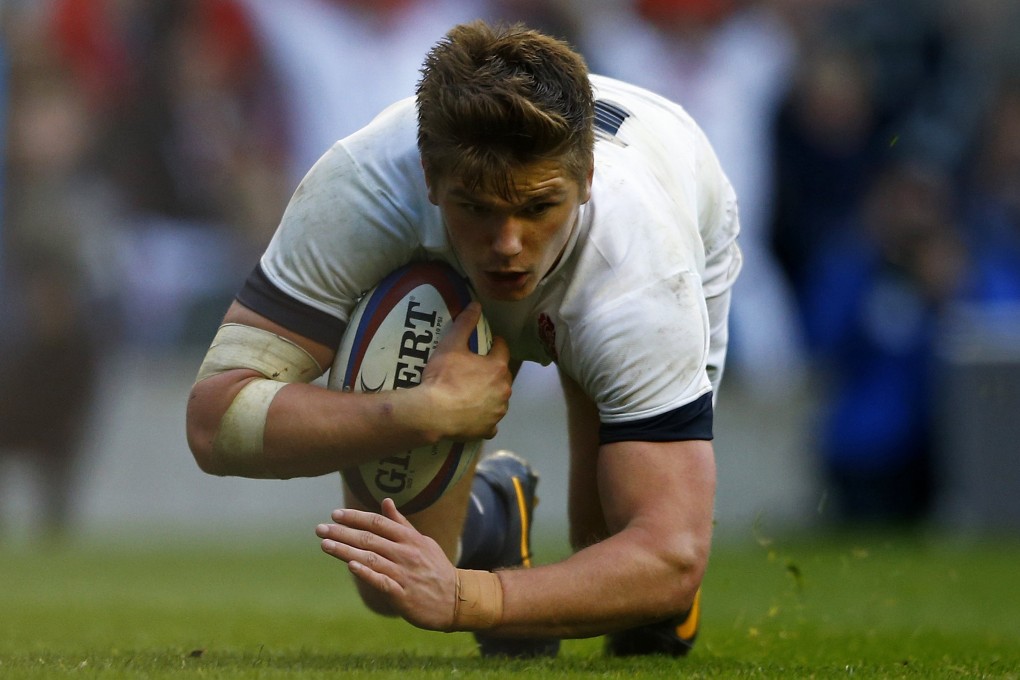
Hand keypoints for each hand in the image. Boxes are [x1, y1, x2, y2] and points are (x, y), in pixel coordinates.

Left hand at [316, 499, 458, 630]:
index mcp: (410, 538)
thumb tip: (385, 501)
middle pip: (369, 538)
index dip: (356, 517)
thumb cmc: (436, 569)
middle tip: (320, 529)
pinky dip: (367, 573)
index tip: (335, 514)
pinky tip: (351, 566)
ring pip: (371, 558)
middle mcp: (406, 553)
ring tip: (325, 545)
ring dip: (346, 550)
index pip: (378, 522)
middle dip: (342, 532)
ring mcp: (404, 573)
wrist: (457, 600)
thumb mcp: (422, 542)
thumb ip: (401, 523)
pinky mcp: (403, 594)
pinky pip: (382, 582)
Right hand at [421, 302, 511, 440]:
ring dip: (490, 394)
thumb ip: (465, 323)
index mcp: (498, 367)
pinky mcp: (489, 430)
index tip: (485, 344)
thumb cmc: (443, 377)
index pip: (502, 349)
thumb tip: (476, 305)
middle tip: (474, 369)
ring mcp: (498, 412)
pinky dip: (484, 418)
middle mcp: (504, 390)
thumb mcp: (451, 345)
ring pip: (499, 399)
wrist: (433, 413)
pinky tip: (472, 415)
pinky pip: (490, 422)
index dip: (493, 344)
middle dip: (492, 370)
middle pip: (502, 375)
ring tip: (471, 392)